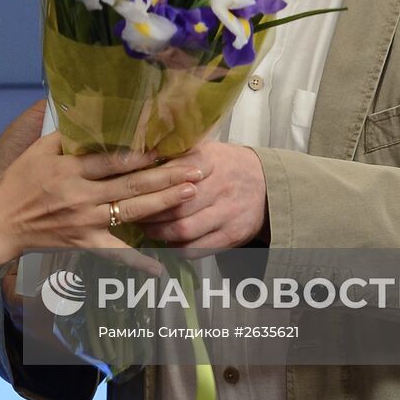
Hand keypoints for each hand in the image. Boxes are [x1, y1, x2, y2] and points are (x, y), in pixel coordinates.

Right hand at [0, 131, 202, 261]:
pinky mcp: (85, 243)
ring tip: (191, 192)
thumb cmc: (19, 181)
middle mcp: (81, 197)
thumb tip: (97, 118)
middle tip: (196, 167)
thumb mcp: (38, 150)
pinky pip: (115, 254)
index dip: (141, 155)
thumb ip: (68, 136)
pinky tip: (162, 267)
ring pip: (131, 213)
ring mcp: (85, 222)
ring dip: (164, 202)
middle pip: (131, 185)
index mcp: (69, 170)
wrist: (1, 222)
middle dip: (167, 176)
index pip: (112, 161)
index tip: (167, 147)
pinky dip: (138, 262)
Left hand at [138, 143, 269, 249]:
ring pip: (184, 229)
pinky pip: (197, 249)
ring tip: (145, 228)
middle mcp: (221, 187)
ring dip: (159, 232)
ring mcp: (228, 214)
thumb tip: (140, 159)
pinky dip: (177, 248)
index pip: (174, 173)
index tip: (131, 188)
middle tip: (132, 212)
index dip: (149, 184)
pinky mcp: (232, 236)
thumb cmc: (228, 166)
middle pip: (175, 204)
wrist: (268, 185)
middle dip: (149, 212)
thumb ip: (179, 155)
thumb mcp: (208, 150)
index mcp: (211, 161)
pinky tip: (166, 242)